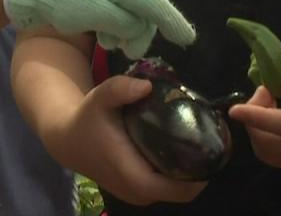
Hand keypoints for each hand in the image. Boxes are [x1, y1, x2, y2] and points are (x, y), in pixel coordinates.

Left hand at [1, 0, 195, 57]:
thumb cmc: (62, 1)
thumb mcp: (97, 16)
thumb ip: (124, 23)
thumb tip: (139, 29)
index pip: (155, 4)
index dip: (174, 22)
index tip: (188, 40)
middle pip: (143, 11)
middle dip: (140, 33)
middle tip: (129, 53)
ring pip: (127, 13)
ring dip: (123, 32)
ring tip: (108, 44)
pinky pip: (113, 11)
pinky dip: (111, 26)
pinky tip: (100, 35)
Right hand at [44, 75, 206, 204]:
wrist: (68, 139)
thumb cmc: (88, 118)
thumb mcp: (100, 97)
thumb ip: (121, 89)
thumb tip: (147, 86)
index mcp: (132, 174)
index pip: (175, 189)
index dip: (198, 177)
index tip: (212, 152)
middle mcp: (136, 192)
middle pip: (181, 193)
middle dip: (199, 173)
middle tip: (210, 143)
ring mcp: (136, 195)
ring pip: (175, 192)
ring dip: (189, 175)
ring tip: (199, 145)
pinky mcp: (137, 192)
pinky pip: (166, 189)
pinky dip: (177, 176)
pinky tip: (182, 152)